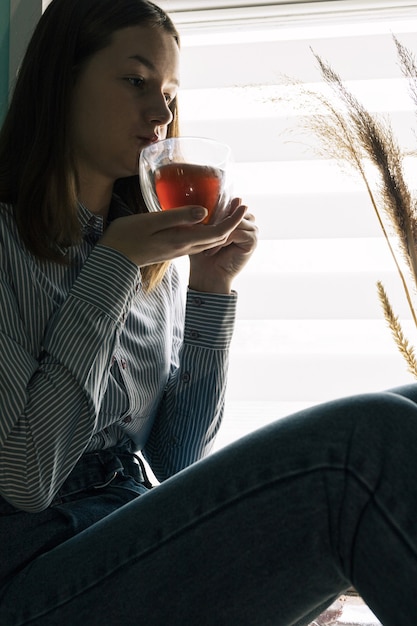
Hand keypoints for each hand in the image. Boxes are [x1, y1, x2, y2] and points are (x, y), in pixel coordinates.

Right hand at [99, 204, 248, 267]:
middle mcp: (184, 247)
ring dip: (221, 226)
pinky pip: (198, 241)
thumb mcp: (151, 222)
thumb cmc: (126, 237)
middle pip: (217, 237)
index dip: (234, 220)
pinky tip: (204, 218)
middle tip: (238, 204)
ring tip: (226, 209)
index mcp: (182, 240)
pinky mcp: (172, 249)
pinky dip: (207, 230)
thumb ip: (178, 216)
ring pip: (208, 240)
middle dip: (231, 222)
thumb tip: (205, 211)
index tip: (243, 205)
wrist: (112, 260)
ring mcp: (178, 250)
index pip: (218, 232)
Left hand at [188, 198, 257, 293]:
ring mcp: (252, 230)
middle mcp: (246, 220)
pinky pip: (238, 232)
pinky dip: (224, 240)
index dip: (214, 208)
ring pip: (234, 220)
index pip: (228, 200)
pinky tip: (213, 250)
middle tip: (201, 232)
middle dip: (216, 219)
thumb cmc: (201, 253)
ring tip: (207, 244)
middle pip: (233, 208)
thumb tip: (203, 199)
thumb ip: (206, 213)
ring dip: (219, 231)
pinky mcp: (253, 241)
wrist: (207, 275)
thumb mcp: (201, 229)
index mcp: (235, 214)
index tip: (199, 220)